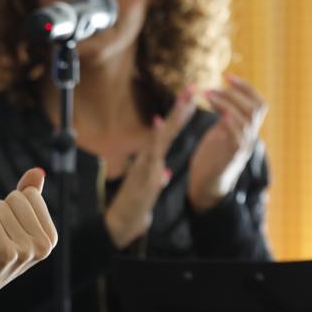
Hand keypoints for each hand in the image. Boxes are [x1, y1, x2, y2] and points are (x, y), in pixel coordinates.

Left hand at [0, 168, 57, 307]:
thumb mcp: (12, 219)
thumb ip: (27, 195)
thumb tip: (39, 171)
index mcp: (51, 236)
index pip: (29, 193)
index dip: (11, 207)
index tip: (9, 229)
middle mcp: (45, 246)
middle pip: (16, 198)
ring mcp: (28, 251)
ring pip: (0, 208)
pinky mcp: (7, 253)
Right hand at [103, 90, 194, 247]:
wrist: (119, 224)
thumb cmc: (134, 207)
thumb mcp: (150, 191)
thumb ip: (156, 179)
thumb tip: (165, 174)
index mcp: (152, 161)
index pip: (168, 135)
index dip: (180, 117)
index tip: (190, 99)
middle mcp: (147, 158)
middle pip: (167, 130)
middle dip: (180, 109)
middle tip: (191, 88)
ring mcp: (145, 165)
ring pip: (162, 136)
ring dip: (174, 118)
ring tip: (185, 101)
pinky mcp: (143, 174)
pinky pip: (152, 152)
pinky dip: (157, 137)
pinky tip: (161, 123)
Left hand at [189, 74, 266, 211]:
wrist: (207, 184)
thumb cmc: (212, 157)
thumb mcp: (220, 131)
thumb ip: (226, 116)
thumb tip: (222, 95)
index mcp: (248, 129)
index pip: (259, 103)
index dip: (246, 88)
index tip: (227, 76)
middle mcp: (250, 137)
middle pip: (255, 108)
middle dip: (235, 93)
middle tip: (213, 87)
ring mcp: (244, 147)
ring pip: (248, 120)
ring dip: (227, 103)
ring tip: (208, 94)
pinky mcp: (232, 157)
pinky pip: (239, 138)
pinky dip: (231, 124)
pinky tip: (220, 114)